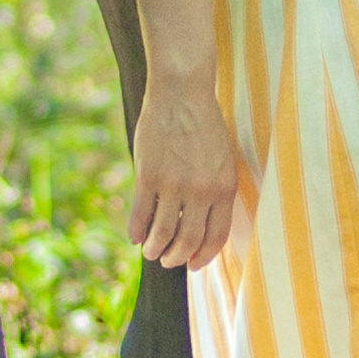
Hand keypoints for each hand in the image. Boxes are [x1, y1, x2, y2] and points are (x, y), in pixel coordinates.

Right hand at [128, 72, 239, 268]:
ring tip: (150, 253)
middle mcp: (201, 190)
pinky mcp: (149, 175)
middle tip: (169, 261)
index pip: (216, 237)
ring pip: (162, 233)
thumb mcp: (222, 159)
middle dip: (177, 258)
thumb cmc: (204, 124)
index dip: (204, 256)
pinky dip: (136, 230)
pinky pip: (141, 213)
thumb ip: (216, 190)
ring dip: (155, 249)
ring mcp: (173, 184)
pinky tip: (134, 236)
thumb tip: (202, 222)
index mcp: (224, 187)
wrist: (182, 92)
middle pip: (188, 241)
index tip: (194, 265)